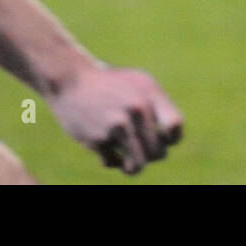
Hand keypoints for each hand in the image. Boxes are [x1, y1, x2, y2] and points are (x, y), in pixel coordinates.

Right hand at [47, 64, 183, 174]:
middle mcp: (136, 108)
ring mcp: (117, 124)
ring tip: (127, 160)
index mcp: (150, 93)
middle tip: (138, 147)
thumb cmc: (109, 85)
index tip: (161, 137)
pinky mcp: (98, 138)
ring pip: (138, 165)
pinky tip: (106, 149)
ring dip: (133, 165)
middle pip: (158, 152)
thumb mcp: (138, 84)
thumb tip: (172, 140)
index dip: (171, 139)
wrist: (70, 80)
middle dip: (150, 154)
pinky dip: (111, 160)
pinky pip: (113, 163)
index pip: (175, 126)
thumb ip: (157, 107)